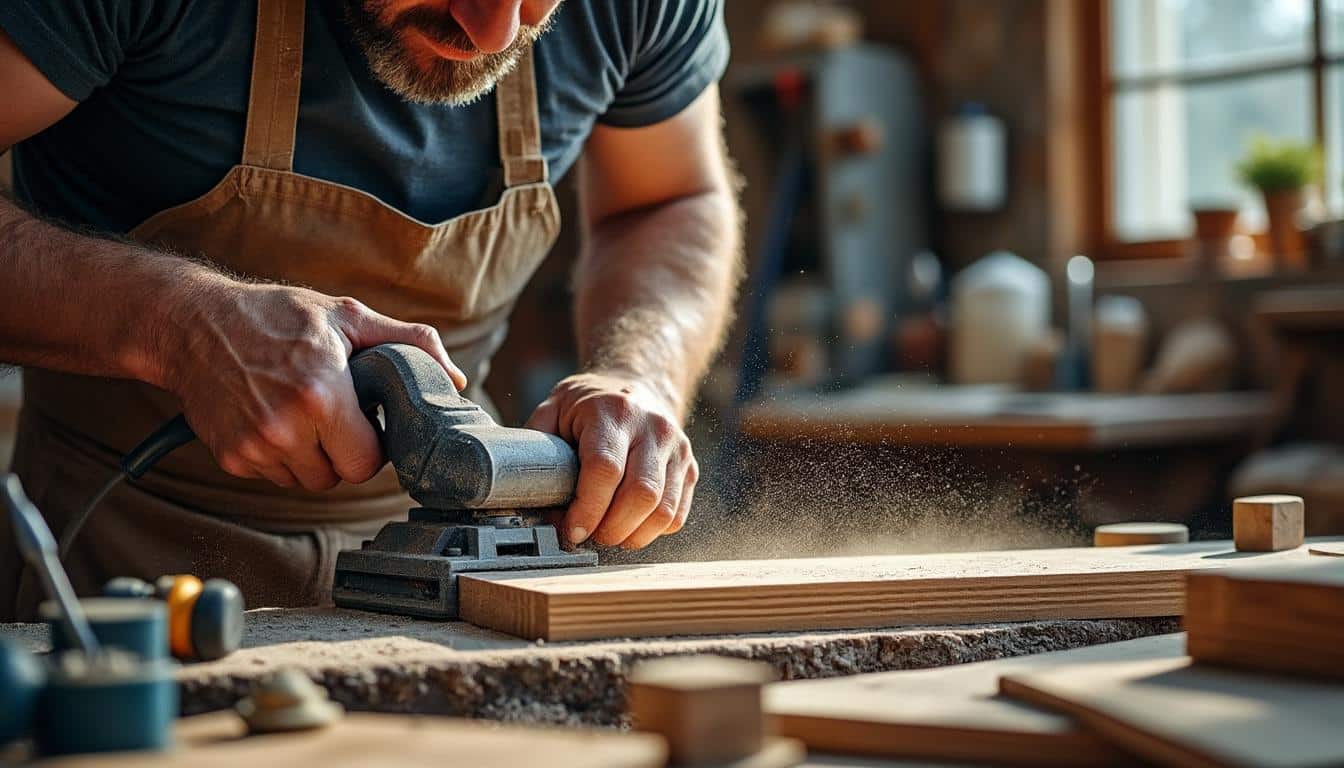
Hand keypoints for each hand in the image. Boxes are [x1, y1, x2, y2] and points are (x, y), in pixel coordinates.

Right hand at [160, 279, 465, 489]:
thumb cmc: (274, 316)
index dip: (372, 444)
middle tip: (334, 415)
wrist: (193, 323)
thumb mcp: (348, 316)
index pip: (367, 462)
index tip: (364, 421)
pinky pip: (273, 475)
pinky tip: (272, 416)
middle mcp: (285, 427)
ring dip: (310, 456)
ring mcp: (254, 446)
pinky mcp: (232, 456)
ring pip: (306, 480)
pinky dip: (279, 456)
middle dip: (343, 452)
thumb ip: (409, 343)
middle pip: (338, 477)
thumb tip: (454, 378)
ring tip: (301, 412)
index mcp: (322, 394)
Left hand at [526, 373, 696, 548]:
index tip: (571, 530)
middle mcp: (653, 427)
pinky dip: (651, 531)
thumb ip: (535, 443)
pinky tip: (629, 526)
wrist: (638, 385)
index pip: (605, 469)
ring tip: (608, 534)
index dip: (587, 509)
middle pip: (641, 494)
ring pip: (663, 510)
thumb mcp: (554, 407)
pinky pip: (677, 515)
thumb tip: (516, 491)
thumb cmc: (589, 405)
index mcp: (613, 411)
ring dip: (631, 535)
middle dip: (610, 528)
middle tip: (588, 536)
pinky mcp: (690, 467)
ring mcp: (678, 448)